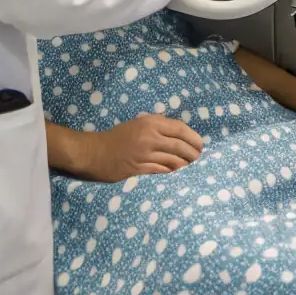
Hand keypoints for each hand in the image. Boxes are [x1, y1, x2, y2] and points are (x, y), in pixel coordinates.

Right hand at [81, 114, 203, 181]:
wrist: (95, 151)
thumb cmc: (118, 136)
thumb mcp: (138, 123)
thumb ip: (157, 127)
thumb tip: (180, 135)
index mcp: (150, 122)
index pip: (180, 128)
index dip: (193, 137)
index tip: (200, 144)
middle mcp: (149, 136)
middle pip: (179, 145)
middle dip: (193, 153)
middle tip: (198, 157)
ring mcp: (144, 154)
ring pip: (173, 160)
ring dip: (184, 164)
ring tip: (190, 166)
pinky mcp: (139, 169)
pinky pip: (162, 170)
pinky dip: (171, 171)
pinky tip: (176, 172)